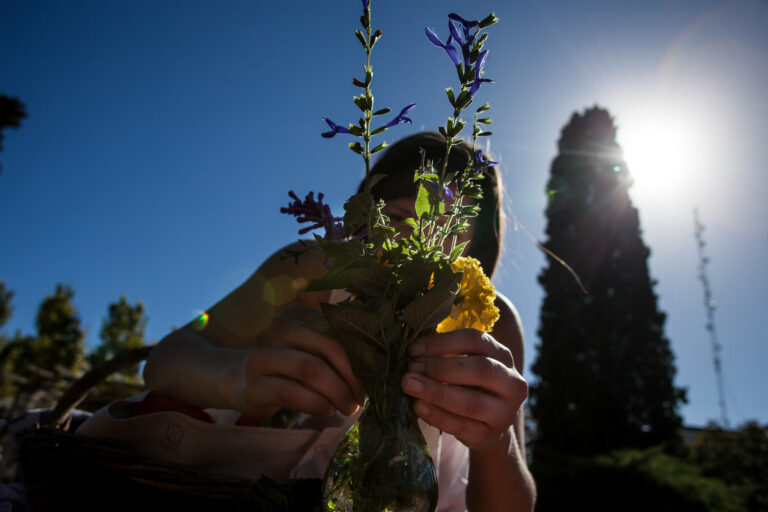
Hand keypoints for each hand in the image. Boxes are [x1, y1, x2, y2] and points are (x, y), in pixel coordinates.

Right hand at [231, 303, 364, 419]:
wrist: (238, 380)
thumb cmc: (285, 364)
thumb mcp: (307, 347)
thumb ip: (334, 346)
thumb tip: (375, 363)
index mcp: (296, 313)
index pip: (338, 328)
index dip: (361, 352)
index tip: (374, 372)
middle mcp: (277, 328)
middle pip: (328, 347)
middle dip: (352, 375)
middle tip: (362, 396)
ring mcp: (262, 355)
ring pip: (311, 369)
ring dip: (337, 392)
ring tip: (348, 407)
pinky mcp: (254, 385)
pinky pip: (293, 393)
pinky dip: (317, 404)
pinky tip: (327, 410)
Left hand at [401, 329, 527, 449]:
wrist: (487, 427)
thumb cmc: (470, 387)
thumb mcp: (465, 366)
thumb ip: (446, 356)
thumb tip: (414, 352)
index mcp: (503, 356)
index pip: (475, 340)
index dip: (442, 343)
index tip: (414, 349)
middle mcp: (512, 383)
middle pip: (480, 369)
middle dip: (440, 368)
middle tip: (411, 368)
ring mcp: (504, 413)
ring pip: (471, 402)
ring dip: (435, 391)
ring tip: (408, 384)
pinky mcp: (489, 436)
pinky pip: (461, 426)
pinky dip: (437, 416)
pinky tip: (417, 406)